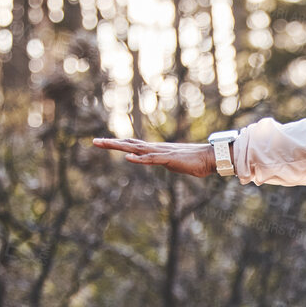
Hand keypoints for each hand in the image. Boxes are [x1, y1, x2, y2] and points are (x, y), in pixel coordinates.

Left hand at [91, 136, 216, 177]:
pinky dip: (139, 159)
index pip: (134, 145)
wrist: (211, 158)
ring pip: (136, 149)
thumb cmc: (196, 162)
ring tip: (104, 144)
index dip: (119, 143)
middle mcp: (156, 149)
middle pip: (130, 144)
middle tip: (94, 141)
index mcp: (156, 150)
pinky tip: (128, 159)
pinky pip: (151, 159)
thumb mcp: (175, 165)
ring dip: (120, 147)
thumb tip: (162, 163)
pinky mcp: (169, 159)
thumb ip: (166, 163)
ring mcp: (162, 153)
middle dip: (112, 143)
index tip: (104, 143)